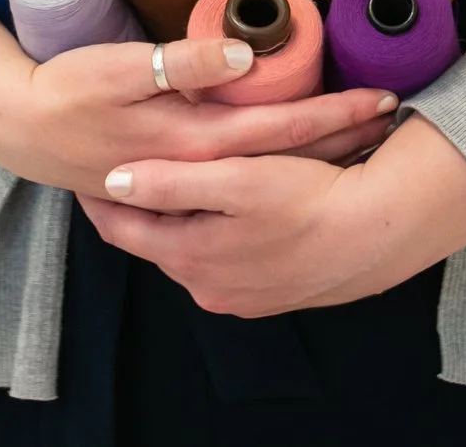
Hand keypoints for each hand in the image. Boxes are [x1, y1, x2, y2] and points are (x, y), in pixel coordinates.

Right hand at [0, 1, 397, 197]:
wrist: (26, 128)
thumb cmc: (71, 90)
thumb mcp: (120, 68)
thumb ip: (183, 64)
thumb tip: (242, 57)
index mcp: (195, 140)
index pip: (283, 128)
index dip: (334, 112)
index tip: (380, 97)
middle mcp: (202, 168)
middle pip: (288, 158)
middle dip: (343, 139)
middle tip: (394, 120)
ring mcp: (191, 183)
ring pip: (271, 174)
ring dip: (320, 159)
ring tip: (367, 142)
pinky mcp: (178, 184)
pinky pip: (243, 182)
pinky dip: (282, 172)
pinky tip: (306, 166)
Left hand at [77, 114, 465, 316]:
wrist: (379, 234)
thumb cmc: (307, 199)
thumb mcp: (235, 178)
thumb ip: (169, 181)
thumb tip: (114, 180)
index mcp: (191, 256)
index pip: (123, 229)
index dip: (103, 198)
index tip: (87, 171)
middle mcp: (209, 286)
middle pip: (158, 239)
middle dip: (143, 206)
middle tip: (126, 170)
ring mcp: (241, 295)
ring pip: (194, 247)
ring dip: (183, 217)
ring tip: (174, 179)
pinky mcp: (270, 291)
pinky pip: (227, 257)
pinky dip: (217, 230)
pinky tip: (229, 204)